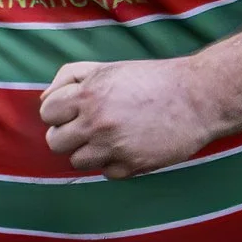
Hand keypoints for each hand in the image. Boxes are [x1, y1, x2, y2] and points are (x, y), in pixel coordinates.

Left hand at [37, 57, 220, 175]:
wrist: (198, 98)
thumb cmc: (151, 80)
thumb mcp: (108, 68)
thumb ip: (70, 77)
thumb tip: (43, 99)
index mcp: (88, 94)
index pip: (47, 114)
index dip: (58, 113)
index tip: (74, 112)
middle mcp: (96, 122)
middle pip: (56, 142)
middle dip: (69, 135)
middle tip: (90, 127)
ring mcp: (113, 146)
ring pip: (77, 161)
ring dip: (90, 152)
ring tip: (111, 137)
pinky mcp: (131, 166)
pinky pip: (106, 173)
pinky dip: (115, 163)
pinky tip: (131, 146)